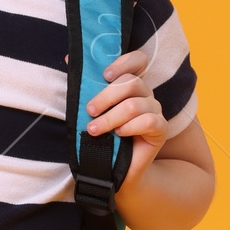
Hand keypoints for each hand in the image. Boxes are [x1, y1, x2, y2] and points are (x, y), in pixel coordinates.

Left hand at [85, 47, 166, 183]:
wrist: (113, 170)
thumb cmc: (102, 137)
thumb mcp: (91, 110)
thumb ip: (84, 86)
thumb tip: (69, 59)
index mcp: (130, 85)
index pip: (138, 60)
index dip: (124, 62)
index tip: (105, 75)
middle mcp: (146, 95)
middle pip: (131, 83)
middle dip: (106, 97)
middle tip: (89, 111)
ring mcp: (155, 111)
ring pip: (135, 105)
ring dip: (110, 117)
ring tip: (94, 130)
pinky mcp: (161, 129)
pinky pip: (148, 121)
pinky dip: (130, 127)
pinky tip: (119, 134)